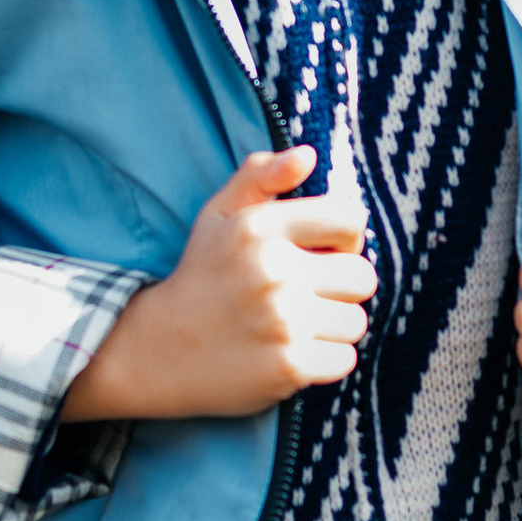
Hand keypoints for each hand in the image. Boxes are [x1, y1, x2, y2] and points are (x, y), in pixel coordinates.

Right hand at [62, 147, 374, 423]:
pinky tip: (291, 353)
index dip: (345, 238)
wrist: (159, 350)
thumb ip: (261, 175)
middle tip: (305, 295)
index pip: (350, 220)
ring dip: (332, 327)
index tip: (321, 252)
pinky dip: (325, 361)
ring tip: (294, 326)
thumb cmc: (202, 276)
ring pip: (356, 322)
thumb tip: (307, 154)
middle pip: (362, 277)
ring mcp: (283, 322)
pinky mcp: (289, 366)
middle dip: (340, 287)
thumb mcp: (219, 214)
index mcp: (260, 227)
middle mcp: (274, 271)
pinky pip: (345, 359)